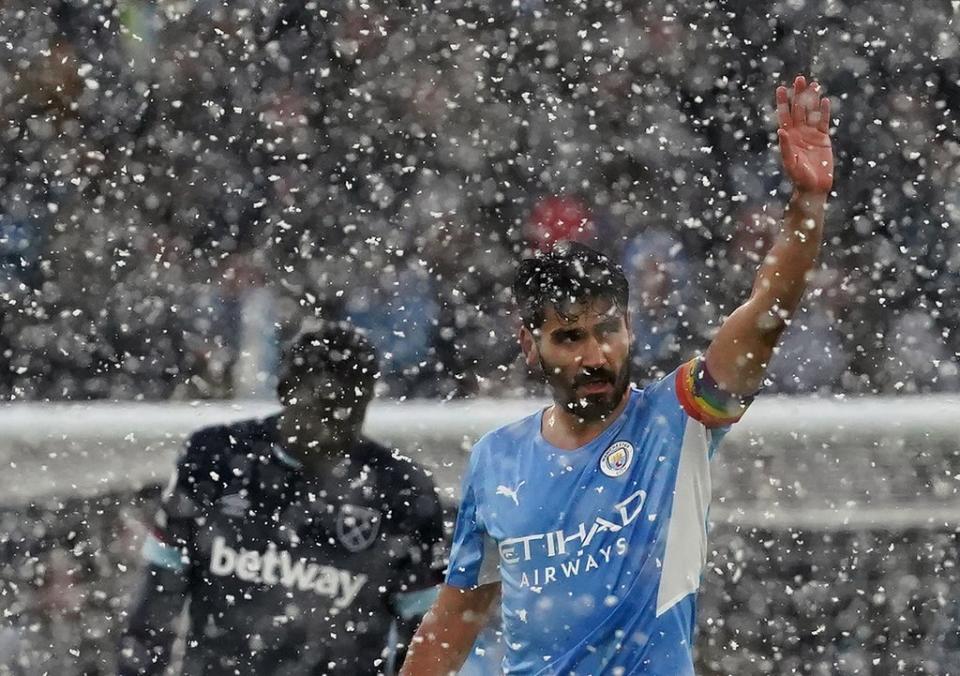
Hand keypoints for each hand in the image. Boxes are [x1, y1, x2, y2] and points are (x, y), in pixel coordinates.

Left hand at [776, 75, 832, 195]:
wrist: (814, 187)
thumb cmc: (799, 178)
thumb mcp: (790, 162)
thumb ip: (786, 147)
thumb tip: (780, 131)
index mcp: (788, 137)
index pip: (784, 116)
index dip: (783, 102)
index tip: (781, 88)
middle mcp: (798, 133)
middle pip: (798, 109)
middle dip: (799, 94)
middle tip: (799, 78)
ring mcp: (811, 134)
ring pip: (811, 112)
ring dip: (812, 99)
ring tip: (813, 84)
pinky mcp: (823, 138)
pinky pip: (824, 121)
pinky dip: (825, 111)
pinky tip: (825, 99)